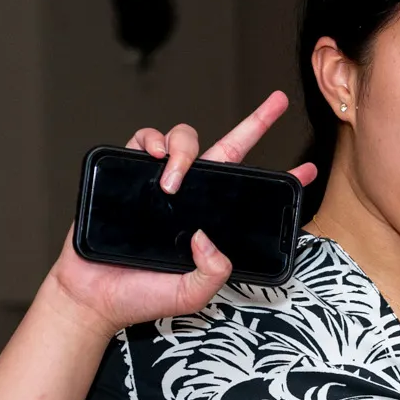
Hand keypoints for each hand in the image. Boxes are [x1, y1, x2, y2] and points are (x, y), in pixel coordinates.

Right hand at [49, 92, 318, 335]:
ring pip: (184, 138)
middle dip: (256, 122)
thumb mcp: (192, 293)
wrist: (93, 296)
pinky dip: (150, 140)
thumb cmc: (141, 295)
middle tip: (278, 102)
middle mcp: (189, 195)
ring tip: (174, 178)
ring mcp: (158, 182)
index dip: (277, 180)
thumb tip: (210, 238)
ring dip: (184, 147)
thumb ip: (213, 272)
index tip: (306, 170)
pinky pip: (142, 140)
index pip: (249, 191)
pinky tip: (153, 158)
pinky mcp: (126, 174)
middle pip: (227, 148)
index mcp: (209, 219)